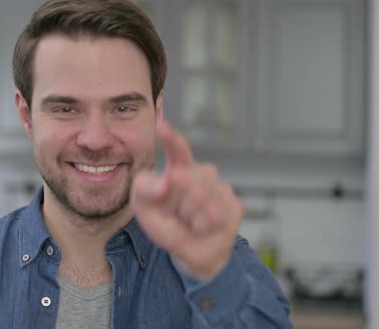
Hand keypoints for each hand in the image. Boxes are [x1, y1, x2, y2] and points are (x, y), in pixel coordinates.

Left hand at [130, 118, 243, 280]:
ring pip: (200, 197)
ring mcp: (222, 188)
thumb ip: (144, 189)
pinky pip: (213, 215)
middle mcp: (203, 173)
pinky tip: (200, 228)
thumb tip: (166, 178)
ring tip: (187, 222)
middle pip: (185, 178)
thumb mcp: (144, 209)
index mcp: (180, 168)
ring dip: (187, 215)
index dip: (171, 138)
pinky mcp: (234, 206)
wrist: (192, 253)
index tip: (161, 125)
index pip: (178, 150)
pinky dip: (200, 226)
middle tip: (172, 214)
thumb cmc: (166, 224)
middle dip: (173, 201)